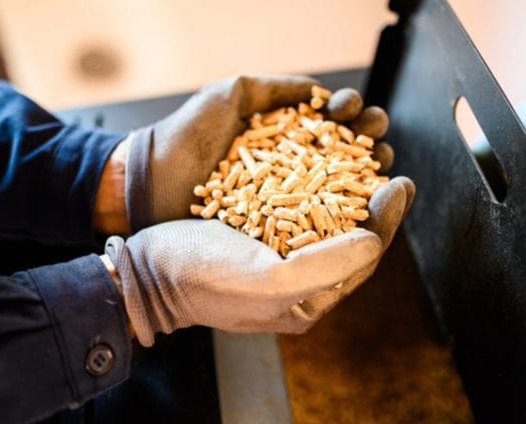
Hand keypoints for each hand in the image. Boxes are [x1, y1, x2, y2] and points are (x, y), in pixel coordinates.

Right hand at [103, 177, 412, 346]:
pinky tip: (318, 151)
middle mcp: (299, 276)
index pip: (362, 258)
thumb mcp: (266, 280)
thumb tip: (373, 241)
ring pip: (326, 211)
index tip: (400, 182)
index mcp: (308, 299)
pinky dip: (311, 174)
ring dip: (346, 178)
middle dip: (372, 195)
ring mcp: (278, 251)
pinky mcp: (258, 228)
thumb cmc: (200, 277)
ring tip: (360, 147)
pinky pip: (296, 200)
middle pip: (349, 232)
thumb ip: (324, 267)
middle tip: (387, 157)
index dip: (386, 220)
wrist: (144, 267)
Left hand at [118, 74, 394, 232]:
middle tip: (372, 134)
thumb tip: (320, 92)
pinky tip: (359, 203)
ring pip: (340, 188)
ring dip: (365, 173)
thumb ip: (277, 89)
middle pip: (346, 154)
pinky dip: (341, 214)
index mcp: (285, 136)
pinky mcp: (276, 233)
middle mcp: (292, 168)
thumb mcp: (233, 95)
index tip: (351, 111)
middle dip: (368, 139)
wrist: (150, 180)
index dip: (352, 116)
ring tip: (375, 161)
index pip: (333, 124)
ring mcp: (286, 201)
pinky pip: (316, 222)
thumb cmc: (187, 134)